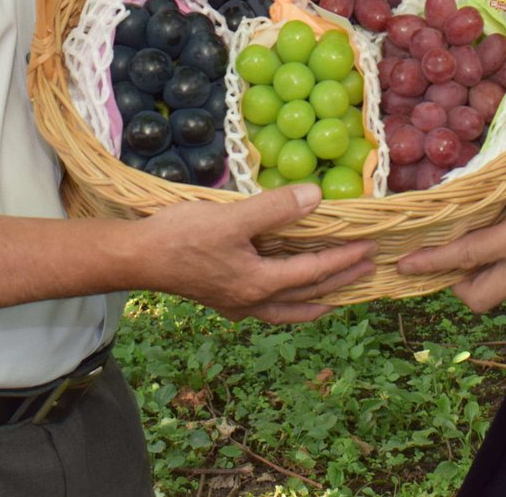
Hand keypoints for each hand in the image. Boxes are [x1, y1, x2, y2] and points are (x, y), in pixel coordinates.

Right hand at [138, 184, 375, 323]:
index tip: (370, 248)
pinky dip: (288, 302)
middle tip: (368, 271)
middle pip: (307, 294)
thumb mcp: (232, 217)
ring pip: (287, 308)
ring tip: (335, 297)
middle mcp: (252, 301)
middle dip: (339, 283)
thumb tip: (317, 197)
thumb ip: (276, 208)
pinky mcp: (221, 298)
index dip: (344, 259)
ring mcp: (236, 304)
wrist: (135, 257)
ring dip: (314, 300)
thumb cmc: (181, 236)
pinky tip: (283, 294)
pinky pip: (268, 306)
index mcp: (260, 283)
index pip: (314, 271)